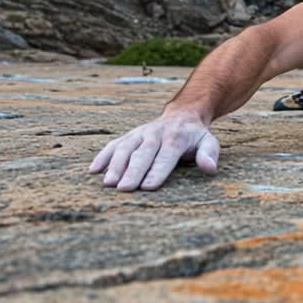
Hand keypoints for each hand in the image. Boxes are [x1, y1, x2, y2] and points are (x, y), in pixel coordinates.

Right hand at [87, 110, 220, 191]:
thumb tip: (210, 168)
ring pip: (125, 148)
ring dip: (115, 165)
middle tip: (123, 189)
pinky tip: (92, 170)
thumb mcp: (209, 141)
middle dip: (133, 171)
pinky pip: (113, 144)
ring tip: (107, 183)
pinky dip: (102, 156)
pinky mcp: (129, 136)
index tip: (148, 187)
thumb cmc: (195, 136)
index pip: (166, 155)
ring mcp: (139, 133)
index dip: (157, 171)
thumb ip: (209, 154)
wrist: (182, 114)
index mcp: (176, 137)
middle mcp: (155, 133)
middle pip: (143, 153)